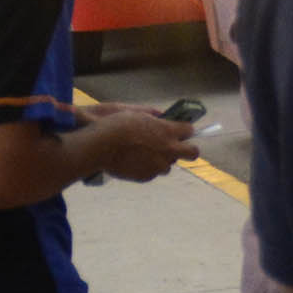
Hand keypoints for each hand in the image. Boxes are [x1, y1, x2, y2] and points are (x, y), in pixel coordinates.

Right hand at [81, 103, 195, 181]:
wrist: (101, 146)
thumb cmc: (117, 126)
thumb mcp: (138, 115)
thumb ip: (155, 119)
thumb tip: (162, 118)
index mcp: (168, 131)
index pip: (189, 130)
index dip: (185, 130)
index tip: (180, 131)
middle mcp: (168, 149)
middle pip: (192, 152)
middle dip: (189, 150)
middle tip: (178, 148)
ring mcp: (158, 165)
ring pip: (169, 165)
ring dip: (162, 160)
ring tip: (146, 154)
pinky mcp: (147, 176)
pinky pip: (152, 173)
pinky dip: (147, 168)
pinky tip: (134, 161)